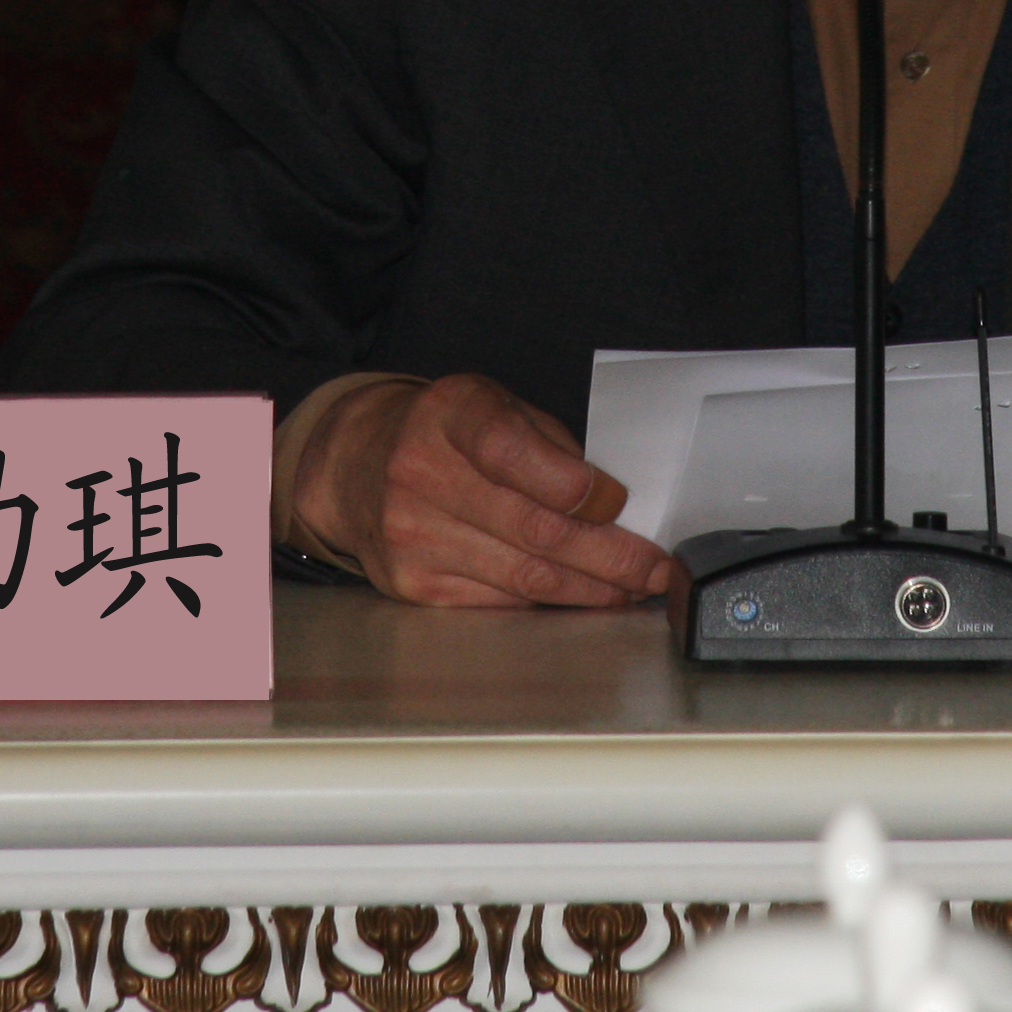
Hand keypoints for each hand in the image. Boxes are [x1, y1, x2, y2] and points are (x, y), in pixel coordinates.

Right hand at [298, 372, 682, 607]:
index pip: (511, 452)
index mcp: (452, 415)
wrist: (356, 465)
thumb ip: (550, 446)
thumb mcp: (496, 407)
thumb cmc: (446, 433)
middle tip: (654, 567)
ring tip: (632, 588)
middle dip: (609, 556)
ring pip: (524, 577)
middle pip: (533, 529)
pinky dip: (552, 604)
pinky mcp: (413, 584)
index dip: (574, 483)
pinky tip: (582, 597)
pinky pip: (501, 603)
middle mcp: (421, 474)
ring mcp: (413, 535)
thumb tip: (613, 506)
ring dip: (591, 589)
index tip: (618, 502)